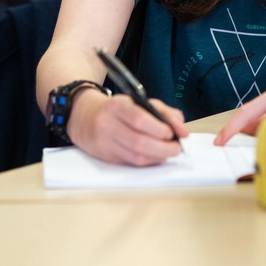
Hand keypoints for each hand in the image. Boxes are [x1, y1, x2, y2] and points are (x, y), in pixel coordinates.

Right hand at [67, 89, 189, 165]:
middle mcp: (108, 125)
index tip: (173, 133)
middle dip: (163, 148)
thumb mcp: (139, 101)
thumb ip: (163, 112)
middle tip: (176, 148)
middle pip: (139, 142)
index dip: (159, 129)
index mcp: (117, 106)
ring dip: (157, 157)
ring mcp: (105, 143)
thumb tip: (182, 129)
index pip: (140, 119)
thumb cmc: (117, 109)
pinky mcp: (106, 157)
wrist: (84, 116)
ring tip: (168, 152)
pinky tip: (155, 156)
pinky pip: (130, 163)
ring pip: (135, 157)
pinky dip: (147, 162)